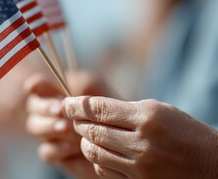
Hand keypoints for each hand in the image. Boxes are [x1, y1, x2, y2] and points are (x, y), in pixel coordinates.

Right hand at [25, 71, 117, 177]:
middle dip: (44, 107)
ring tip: (67, 128)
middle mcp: (48, 112)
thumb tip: (70, 83)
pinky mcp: (56, 154)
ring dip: (48, 126)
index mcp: (56, 93)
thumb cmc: (110, 110)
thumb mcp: (102, 91)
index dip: (36, 86)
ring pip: (34, 126)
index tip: (35, 86)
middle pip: (32, 106)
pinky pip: (46, 152)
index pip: (38, 86)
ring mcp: (50, 133)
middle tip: (60, 110)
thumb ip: (87, 82)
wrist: (122, 142)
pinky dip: (55, 148)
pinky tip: (71, 147)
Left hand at [63, 96, 217, 177]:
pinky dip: (97, 159)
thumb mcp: (160, 111)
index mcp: (147, 116)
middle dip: (77, 122)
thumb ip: (127, 109)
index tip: (67, 102)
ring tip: (85, 134)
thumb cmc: (186, 133)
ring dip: (84, 141)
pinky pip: (105, 169)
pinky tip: (100, 152)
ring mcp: (140, 164)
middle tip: (73, 117)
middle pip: (93, 130)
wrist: (213, 166)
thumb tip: (93, 109)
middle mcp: (142, 141)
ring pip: (94, 151)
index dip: (77, 105)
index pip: (99, 108)